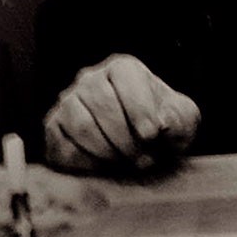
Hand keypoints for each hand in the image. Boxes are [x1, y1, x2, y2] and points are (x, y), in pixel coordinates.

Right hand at [43, 54, 199, 172]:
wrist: (142, 147)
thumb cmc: (163, 127)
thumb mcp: (182, 119)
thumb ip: (178, 117)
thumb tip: (162, 122)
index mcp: (123, 68)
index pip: (126, 78)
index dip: (139, 107)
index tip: (152, 134)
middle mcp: (90, 79)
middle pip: (102, 104)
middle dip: (126, 137)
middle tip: (143, 160)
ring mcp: (68, 103)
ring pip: (82, 125)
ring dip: (108, 151)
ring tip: (128, 164)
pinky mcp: (54, 130)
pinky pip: (65, 147)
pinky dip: (88, 164)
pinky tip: (107, 169)